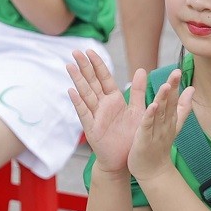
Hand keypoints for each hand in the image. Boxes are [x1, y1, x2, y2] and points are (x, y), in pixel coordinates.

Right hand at [66, 50, 143, 172]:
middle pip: (92, 83)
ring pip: (86, 95)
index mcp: (114, 100)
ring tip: (69, 66)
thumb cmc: (131, 137)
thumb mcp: (138, 110)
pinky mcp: (92, 129)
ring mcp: (96, 117)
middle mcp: (103, 106)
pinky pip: (84, 114)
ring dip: (78, 81)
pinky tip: (71, 92)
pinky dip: (78, 103)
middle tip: (75, 51)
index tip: (89, 50)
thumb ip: (138, 91)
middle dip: (84, 67)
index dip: (97, 65)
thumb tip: (141, 69)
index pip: (104, 78)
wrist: (126, 161)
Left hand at [129, 77, 194, 175]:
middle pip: (170, 104)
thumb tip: (192, 89)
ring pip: (160, 113)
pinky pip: (147, 126)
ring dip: (163, 100)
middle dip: (173, 88)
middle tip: (176, 72)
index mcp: (170, 119)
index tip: (179, 70)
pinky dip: (150, 116)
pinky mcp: (145, 139)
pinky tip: (152, 106)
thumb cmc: (161, 145)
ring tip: (166, 86)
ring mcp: (156, 132)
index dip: (176, 86)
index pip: (175, 100)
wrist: (153, 171)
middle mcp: (166, 124)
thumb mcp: (174, 124)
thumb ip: (182, 107)